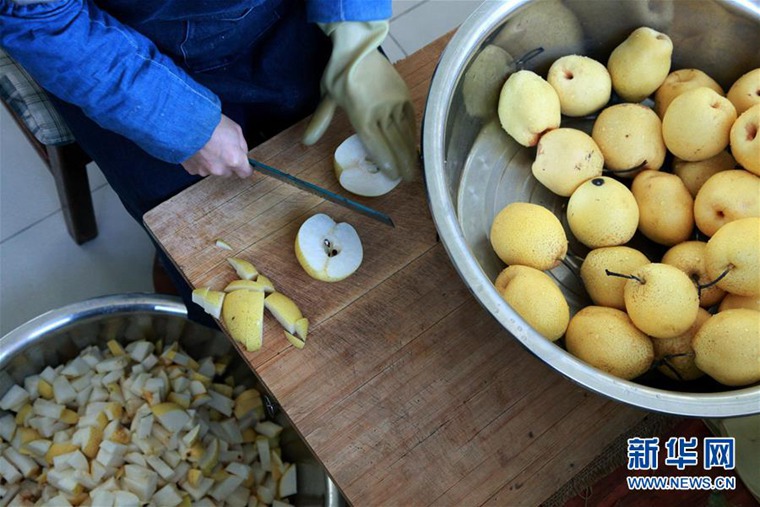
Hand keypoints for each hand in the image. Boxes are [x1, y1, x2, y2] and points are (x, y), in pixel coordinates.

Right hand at [182, 114, 250, 177]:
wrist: (186, 122)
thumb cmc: (210, 123)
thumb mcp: (235, 129)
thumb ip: (241, 145)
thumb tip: (242, 152)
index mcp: (234, 160)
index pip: (245, 173)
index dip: (245, 168)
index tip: (244, 164)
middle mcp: (220, 169)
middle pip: (228, 172)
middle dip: (227, 163)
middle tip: (221, 148)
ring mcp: (205, 170)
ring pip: (213, 170)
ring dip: (212, 162)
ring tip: (207, 146)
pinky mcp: (192, 169)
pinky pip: (199, 168)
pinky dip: (199, 161)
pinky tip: (197, 149)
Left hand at [303, 22, 417, 180]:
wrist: (358, 45)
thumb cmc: (339, 73)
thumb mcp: (327, 97)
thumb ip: (321, 121)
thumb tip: (306, 142)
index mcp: (361, 115)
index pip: (376, 145)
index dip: (386, 162)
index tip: (392, 175)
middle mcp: (380, 111)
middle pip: (394, 143)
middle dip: (402, 163)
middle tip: (408, 180)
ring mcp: (394, 103)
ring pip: (404, 133)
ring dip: (410, 152)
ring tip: (414, 169)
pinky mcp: (403, 95)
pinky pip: (410, 119)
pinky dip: (412, 133)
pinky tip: (414, 146)